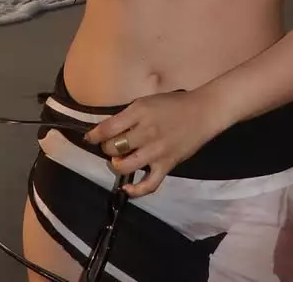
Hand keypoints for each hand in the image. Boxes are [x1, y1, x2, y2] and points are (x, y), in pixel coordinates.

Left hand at [84, 89, 225, 197]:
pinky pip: (148, 184)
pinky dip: (136, 190)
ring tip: (118, 159)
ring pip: (125, 165)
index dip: (95, 135)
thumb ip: (129, 115)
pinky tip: (127, 188)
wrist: (202, 112)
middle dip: (107, 148)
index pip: (108, 128)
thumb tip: (109, 129)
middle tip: (111, 145)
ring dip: (117, 164)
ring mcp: (156, 151)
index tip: (90, 138)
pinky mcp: (166, 165)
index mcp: (139, 112)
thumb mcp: (147, 101)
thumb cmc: (173, 103)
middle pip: (114, 147)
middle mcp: (145, 132)